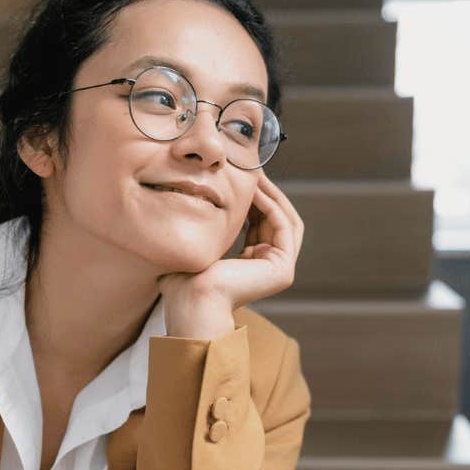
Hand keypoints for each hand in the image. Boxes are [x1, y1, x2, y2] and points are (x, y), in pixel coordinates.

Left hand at [156, 169, 304, 313]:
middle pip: (277, 220)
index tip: (241, 175)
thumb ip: (210, 225)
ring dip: (271, 194)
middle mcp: (270, 267)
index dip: (254, 197)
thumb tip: (198, 198)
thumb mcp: (201, 244)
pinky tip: (255, 189)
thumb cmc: (185, 280)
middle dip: (267, 192)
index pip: (261, 223)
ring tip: (255, 174)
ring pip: (284, 220)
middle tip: (253, 168)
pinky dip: (271, 204)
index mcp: (253, 265)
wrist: (191, 301)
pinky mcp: (283, 270)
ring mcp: (280, 270)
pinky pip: (282, 226)